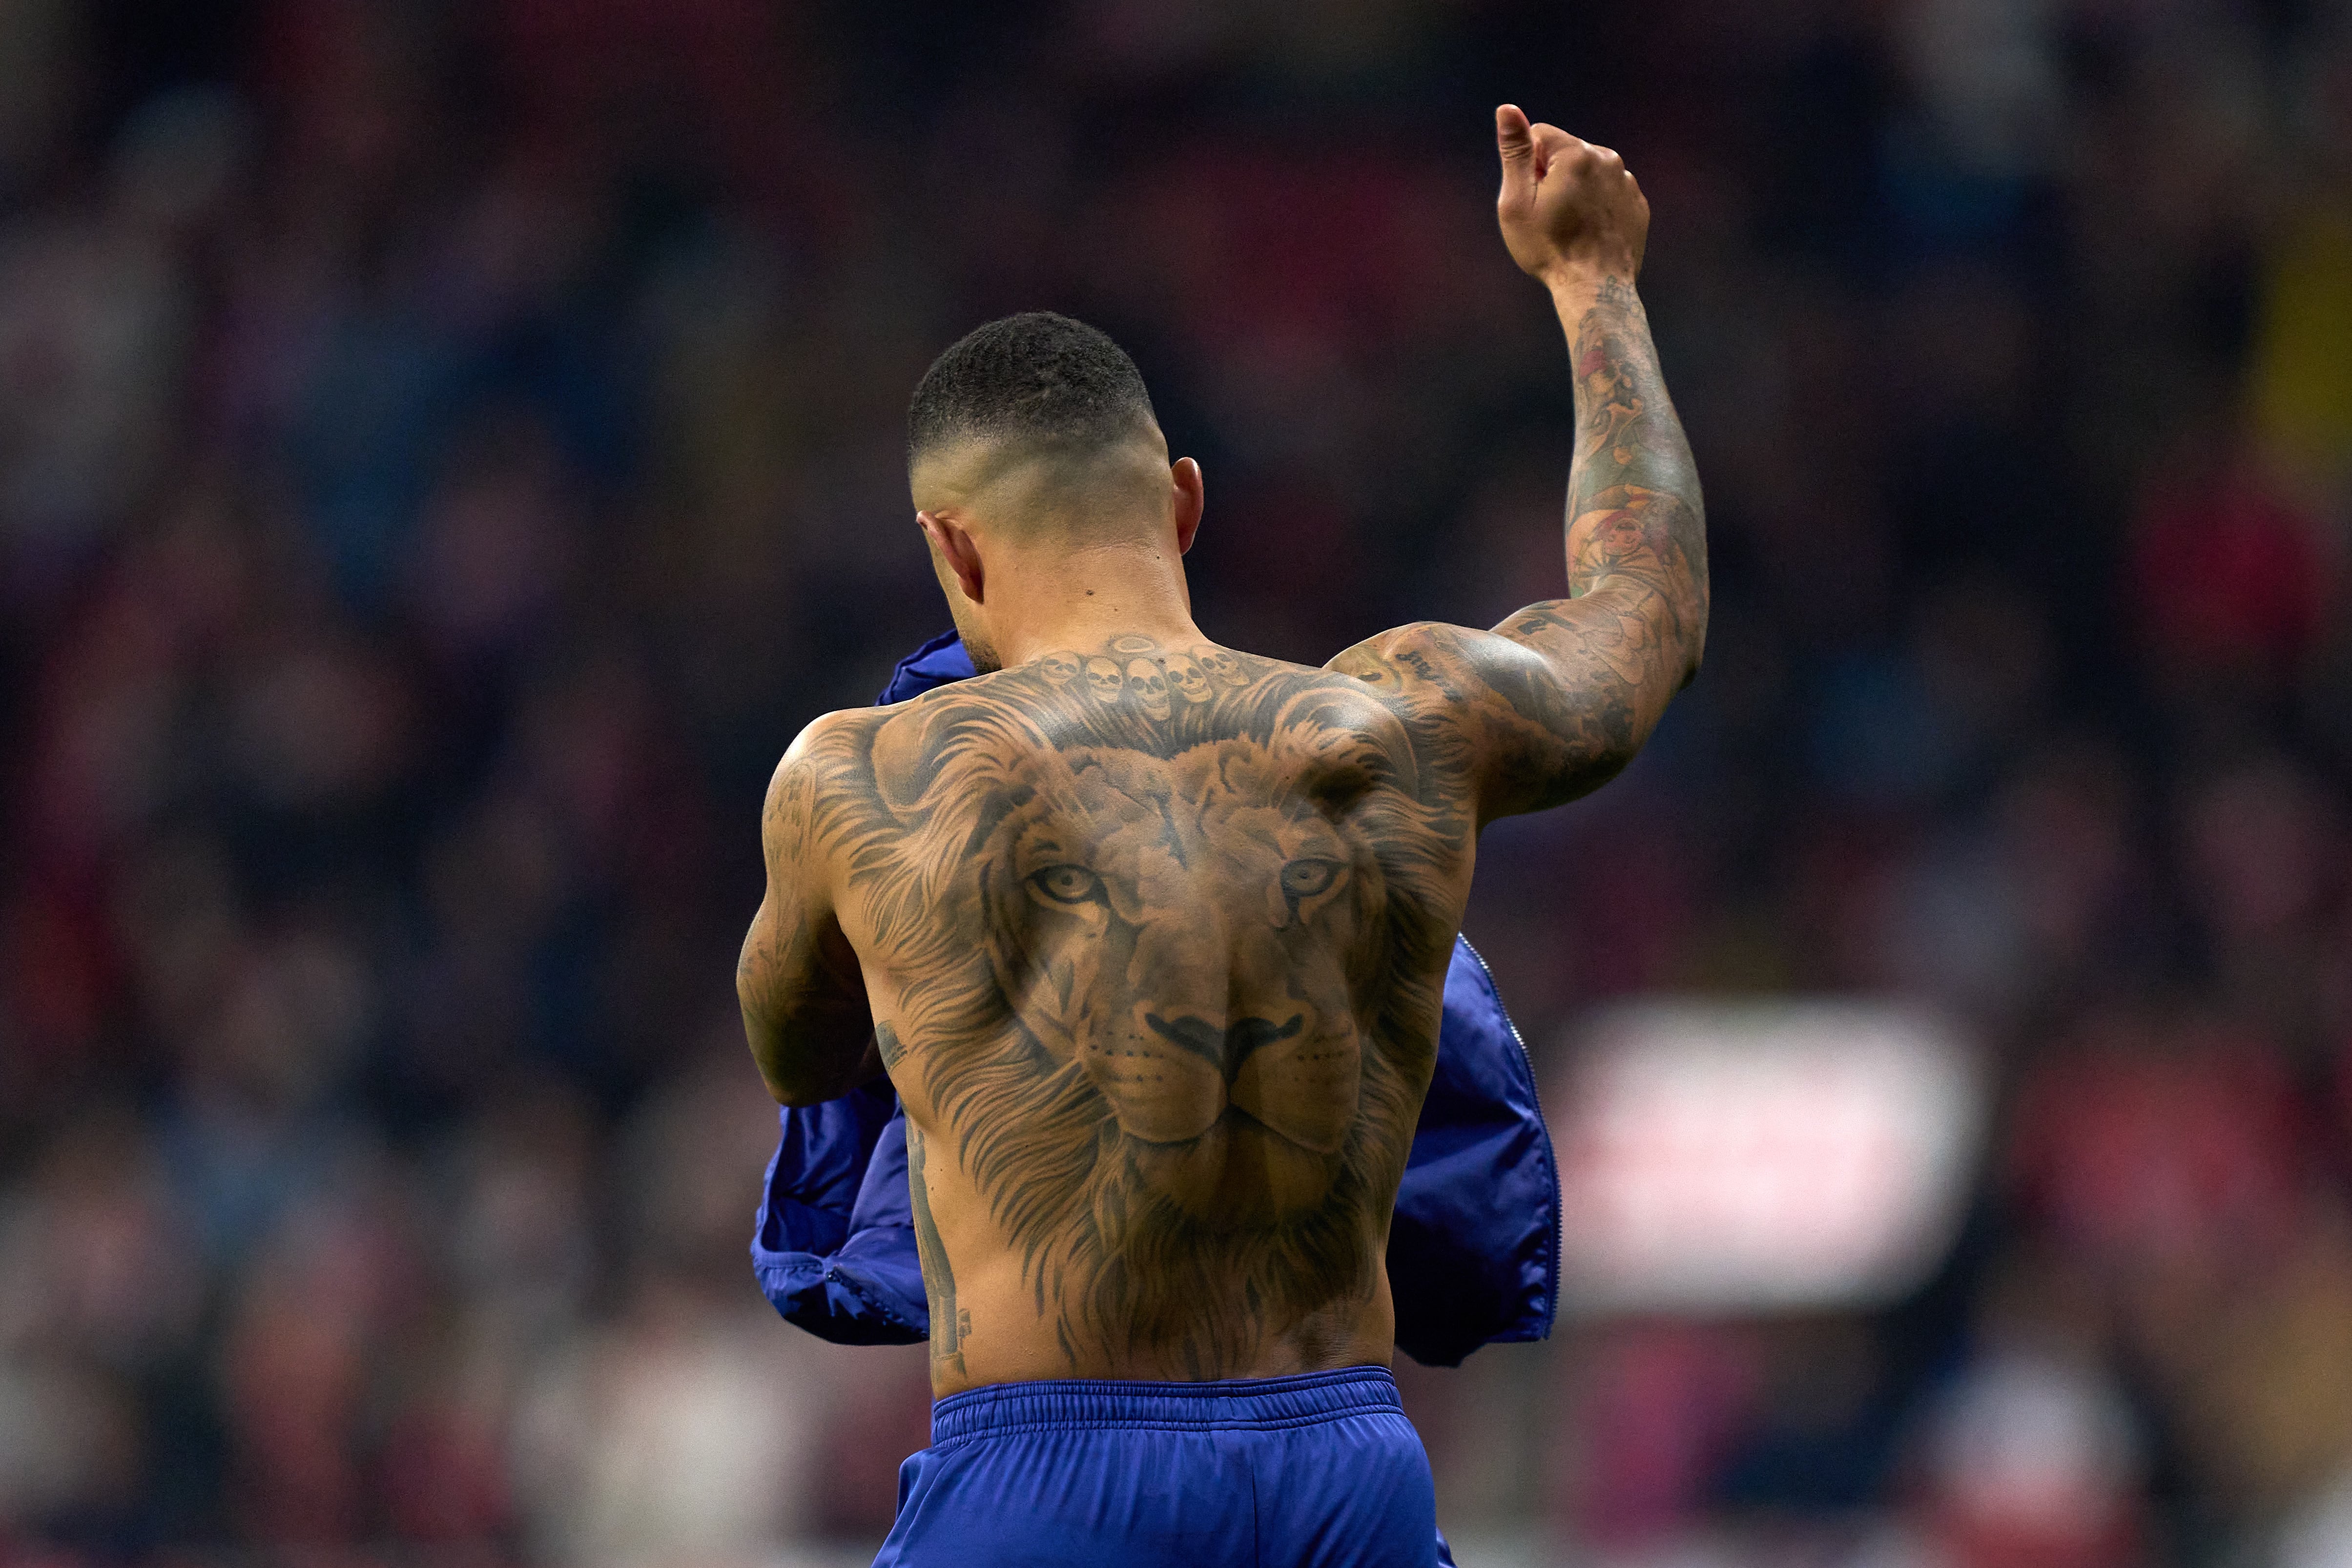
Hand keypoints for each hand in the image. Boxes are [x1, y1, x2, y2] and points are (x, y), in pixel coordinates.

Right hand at [1494, 104, 1648, 288]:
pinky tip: (1589, 232)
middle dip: (1553, 175)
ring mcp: (1626, 181)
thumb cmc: (1549, 248)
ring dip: (1576, 190)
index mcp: (1576, 153)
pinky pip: (1609, 191)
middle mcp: (1607, 158)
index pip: (1541, 134)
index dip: (1529, 165)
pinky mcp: (1636, 202)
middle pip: (1567, 152)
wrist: (1595, 288)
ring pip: (1589, 172)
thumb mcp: (1517, 201)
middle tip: (1549, 216)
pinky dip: (1596, 205)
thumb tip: (1507, 109)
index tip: (1532, 196)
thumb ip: (1515, 151)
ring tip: (1570, 226)